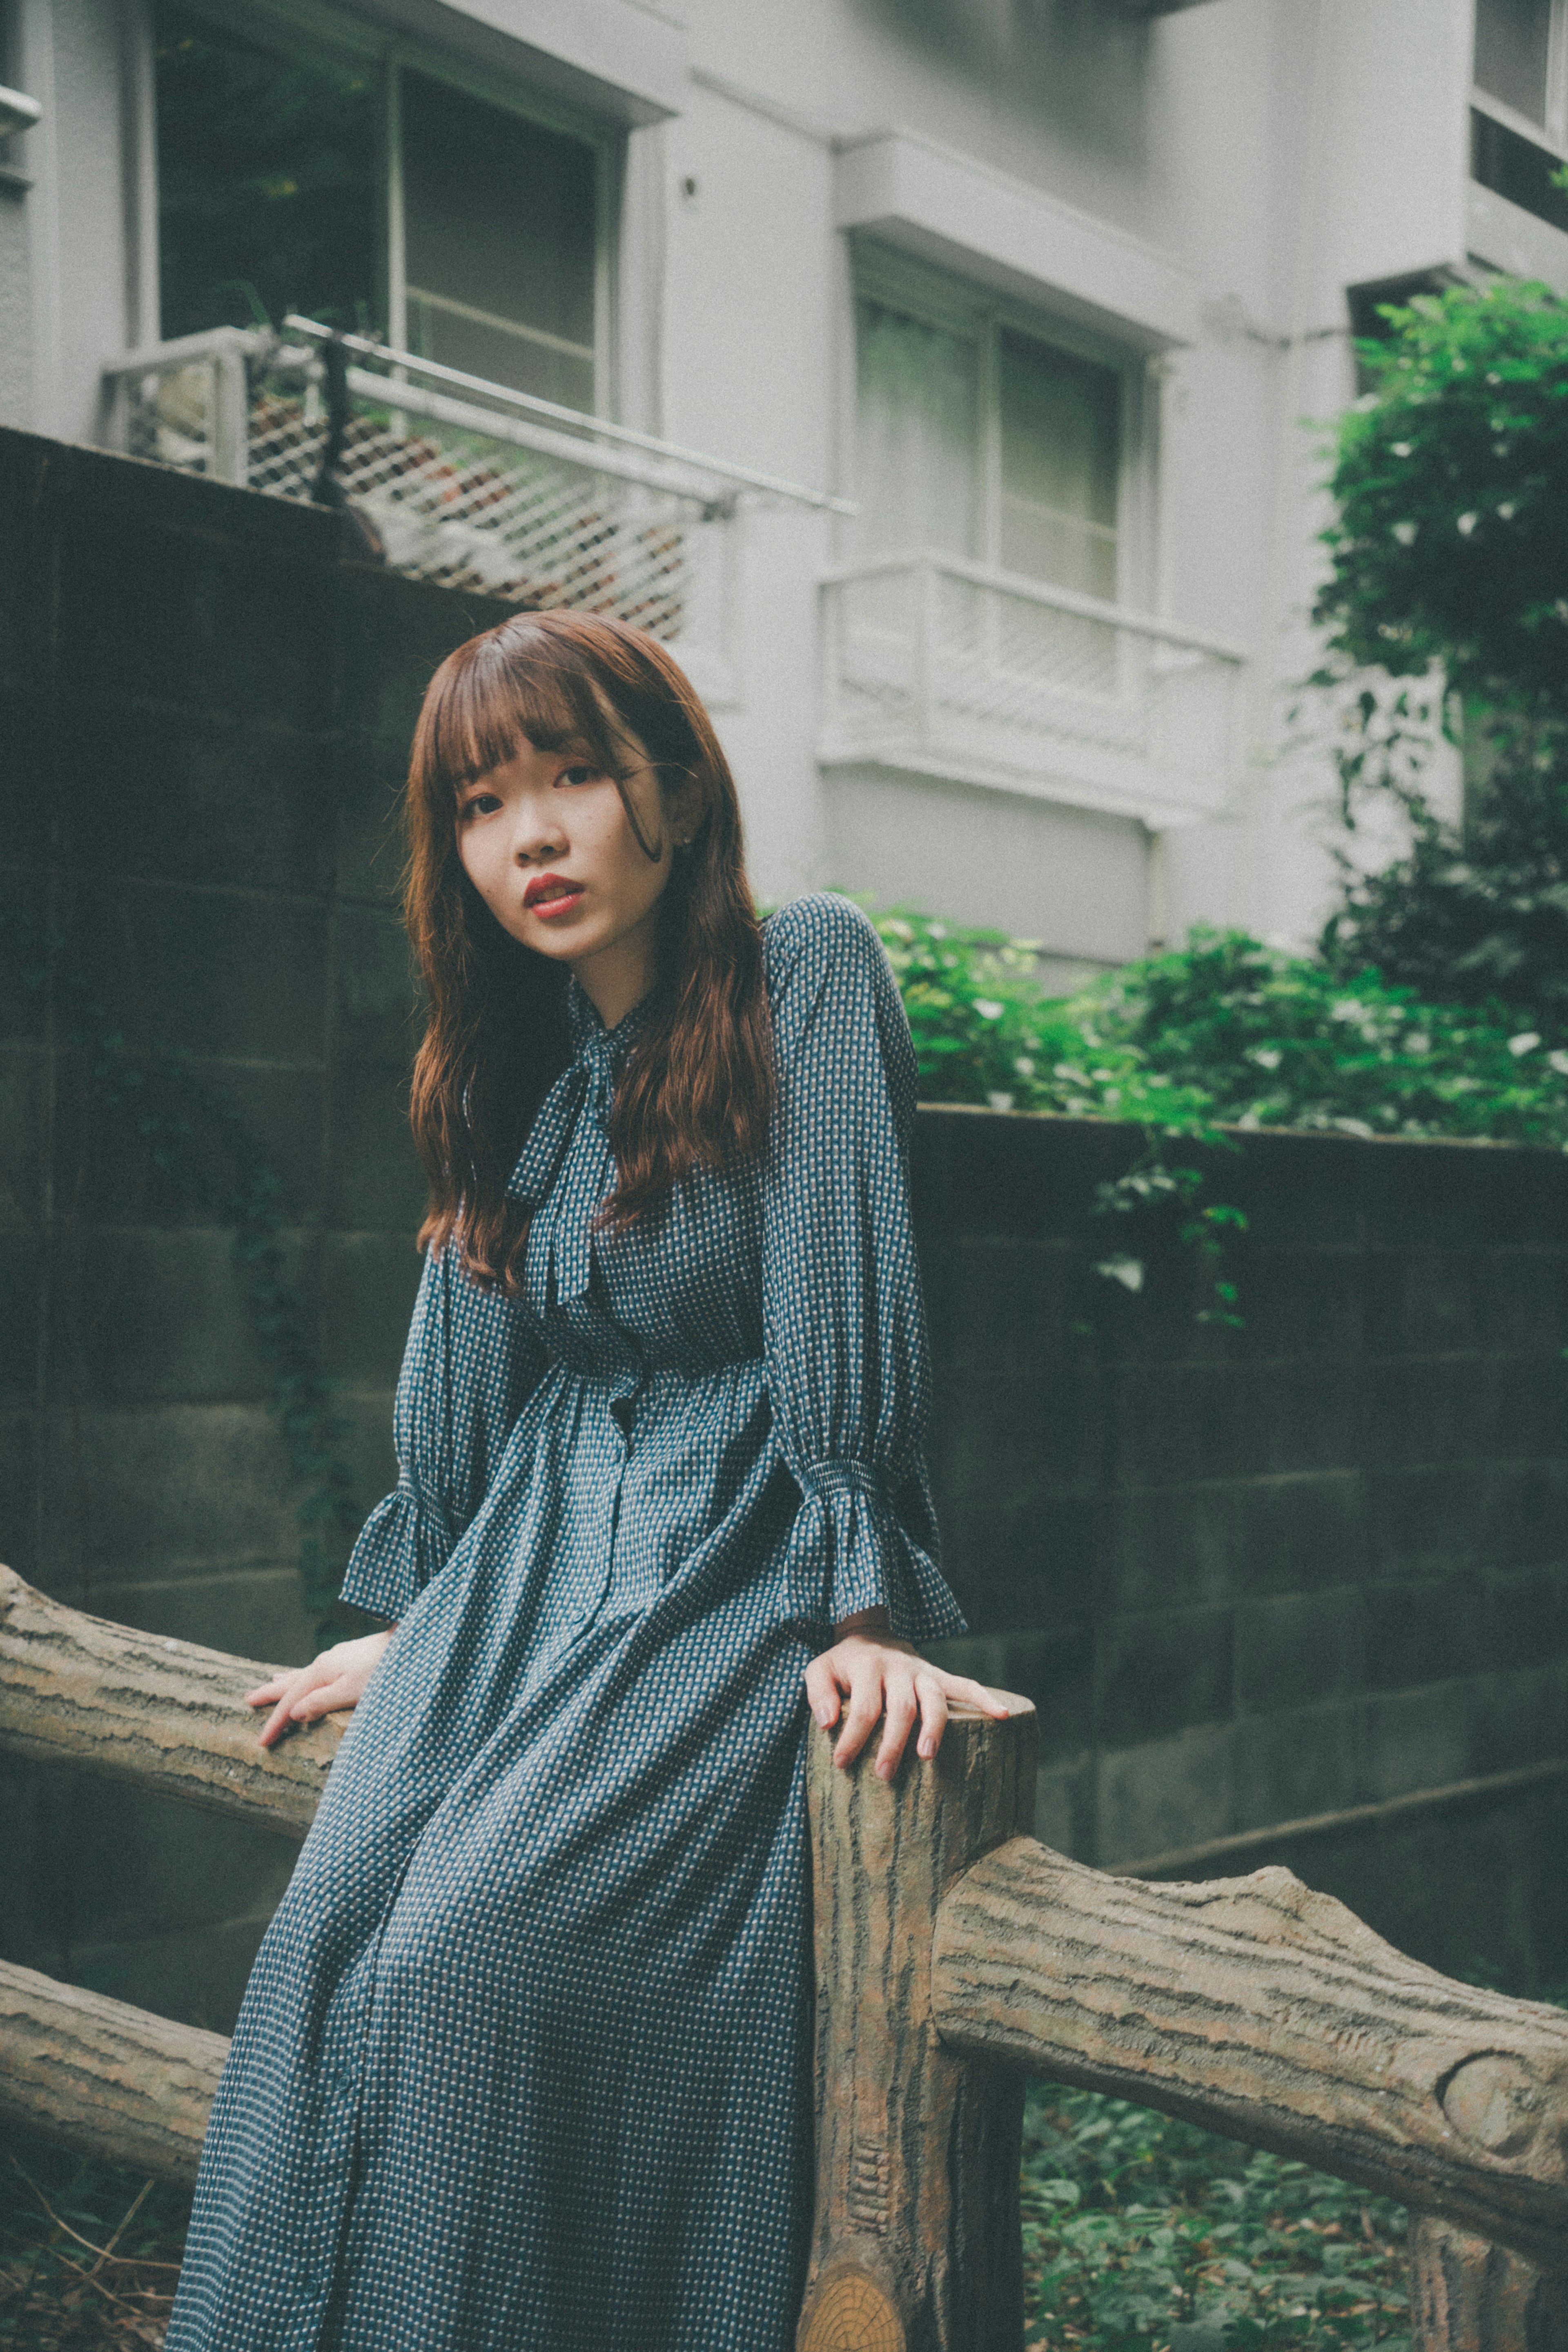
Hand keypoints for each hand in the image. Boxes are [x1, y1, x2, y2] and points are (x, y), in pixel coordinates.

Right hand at [247, 1631, 394, 1749]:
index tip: (260, 1743)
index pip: (291, 1702)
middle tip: (247, 1699)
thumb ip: (322, 1702)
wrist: (409, 1644)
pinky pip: (318, 1670)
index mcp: (321, 1671)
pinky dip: (306, 1675)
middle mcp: (325, 1661)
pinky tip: (310, 1673)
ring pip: (304, 1673)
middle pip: (291, 1682)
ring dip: (286, 1682)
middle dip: (270, 1693)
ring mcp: (338, 1658)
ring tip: (270, 1682)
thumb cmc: (383, 1671)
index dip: (274, 1723)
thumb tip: (294, 1713)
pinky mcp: (350, 1658)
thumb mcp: (351, 1692)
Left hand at [804, 1624, 1008, 1780]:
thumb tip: (828, 1723)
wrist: (870, 1635)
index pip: (864, 1708)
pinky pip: (965, 1685)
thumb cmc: (843, 1664)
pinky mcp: (938, 1676)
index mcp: (868, 1667)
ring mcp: (922, 1671)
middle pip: (901, 1707)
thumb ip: (817, 1693)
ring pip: (934, 1698)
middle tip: (884, 1774)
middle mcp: (899, 1667)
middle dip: (894, 1742)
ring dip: (934, 1727)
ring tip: (927, 1755)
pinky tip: (1003, 1715)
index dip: (853, 1737)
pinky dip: (985, 1698)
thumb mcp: (819, 1670)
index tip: (842, 1763)